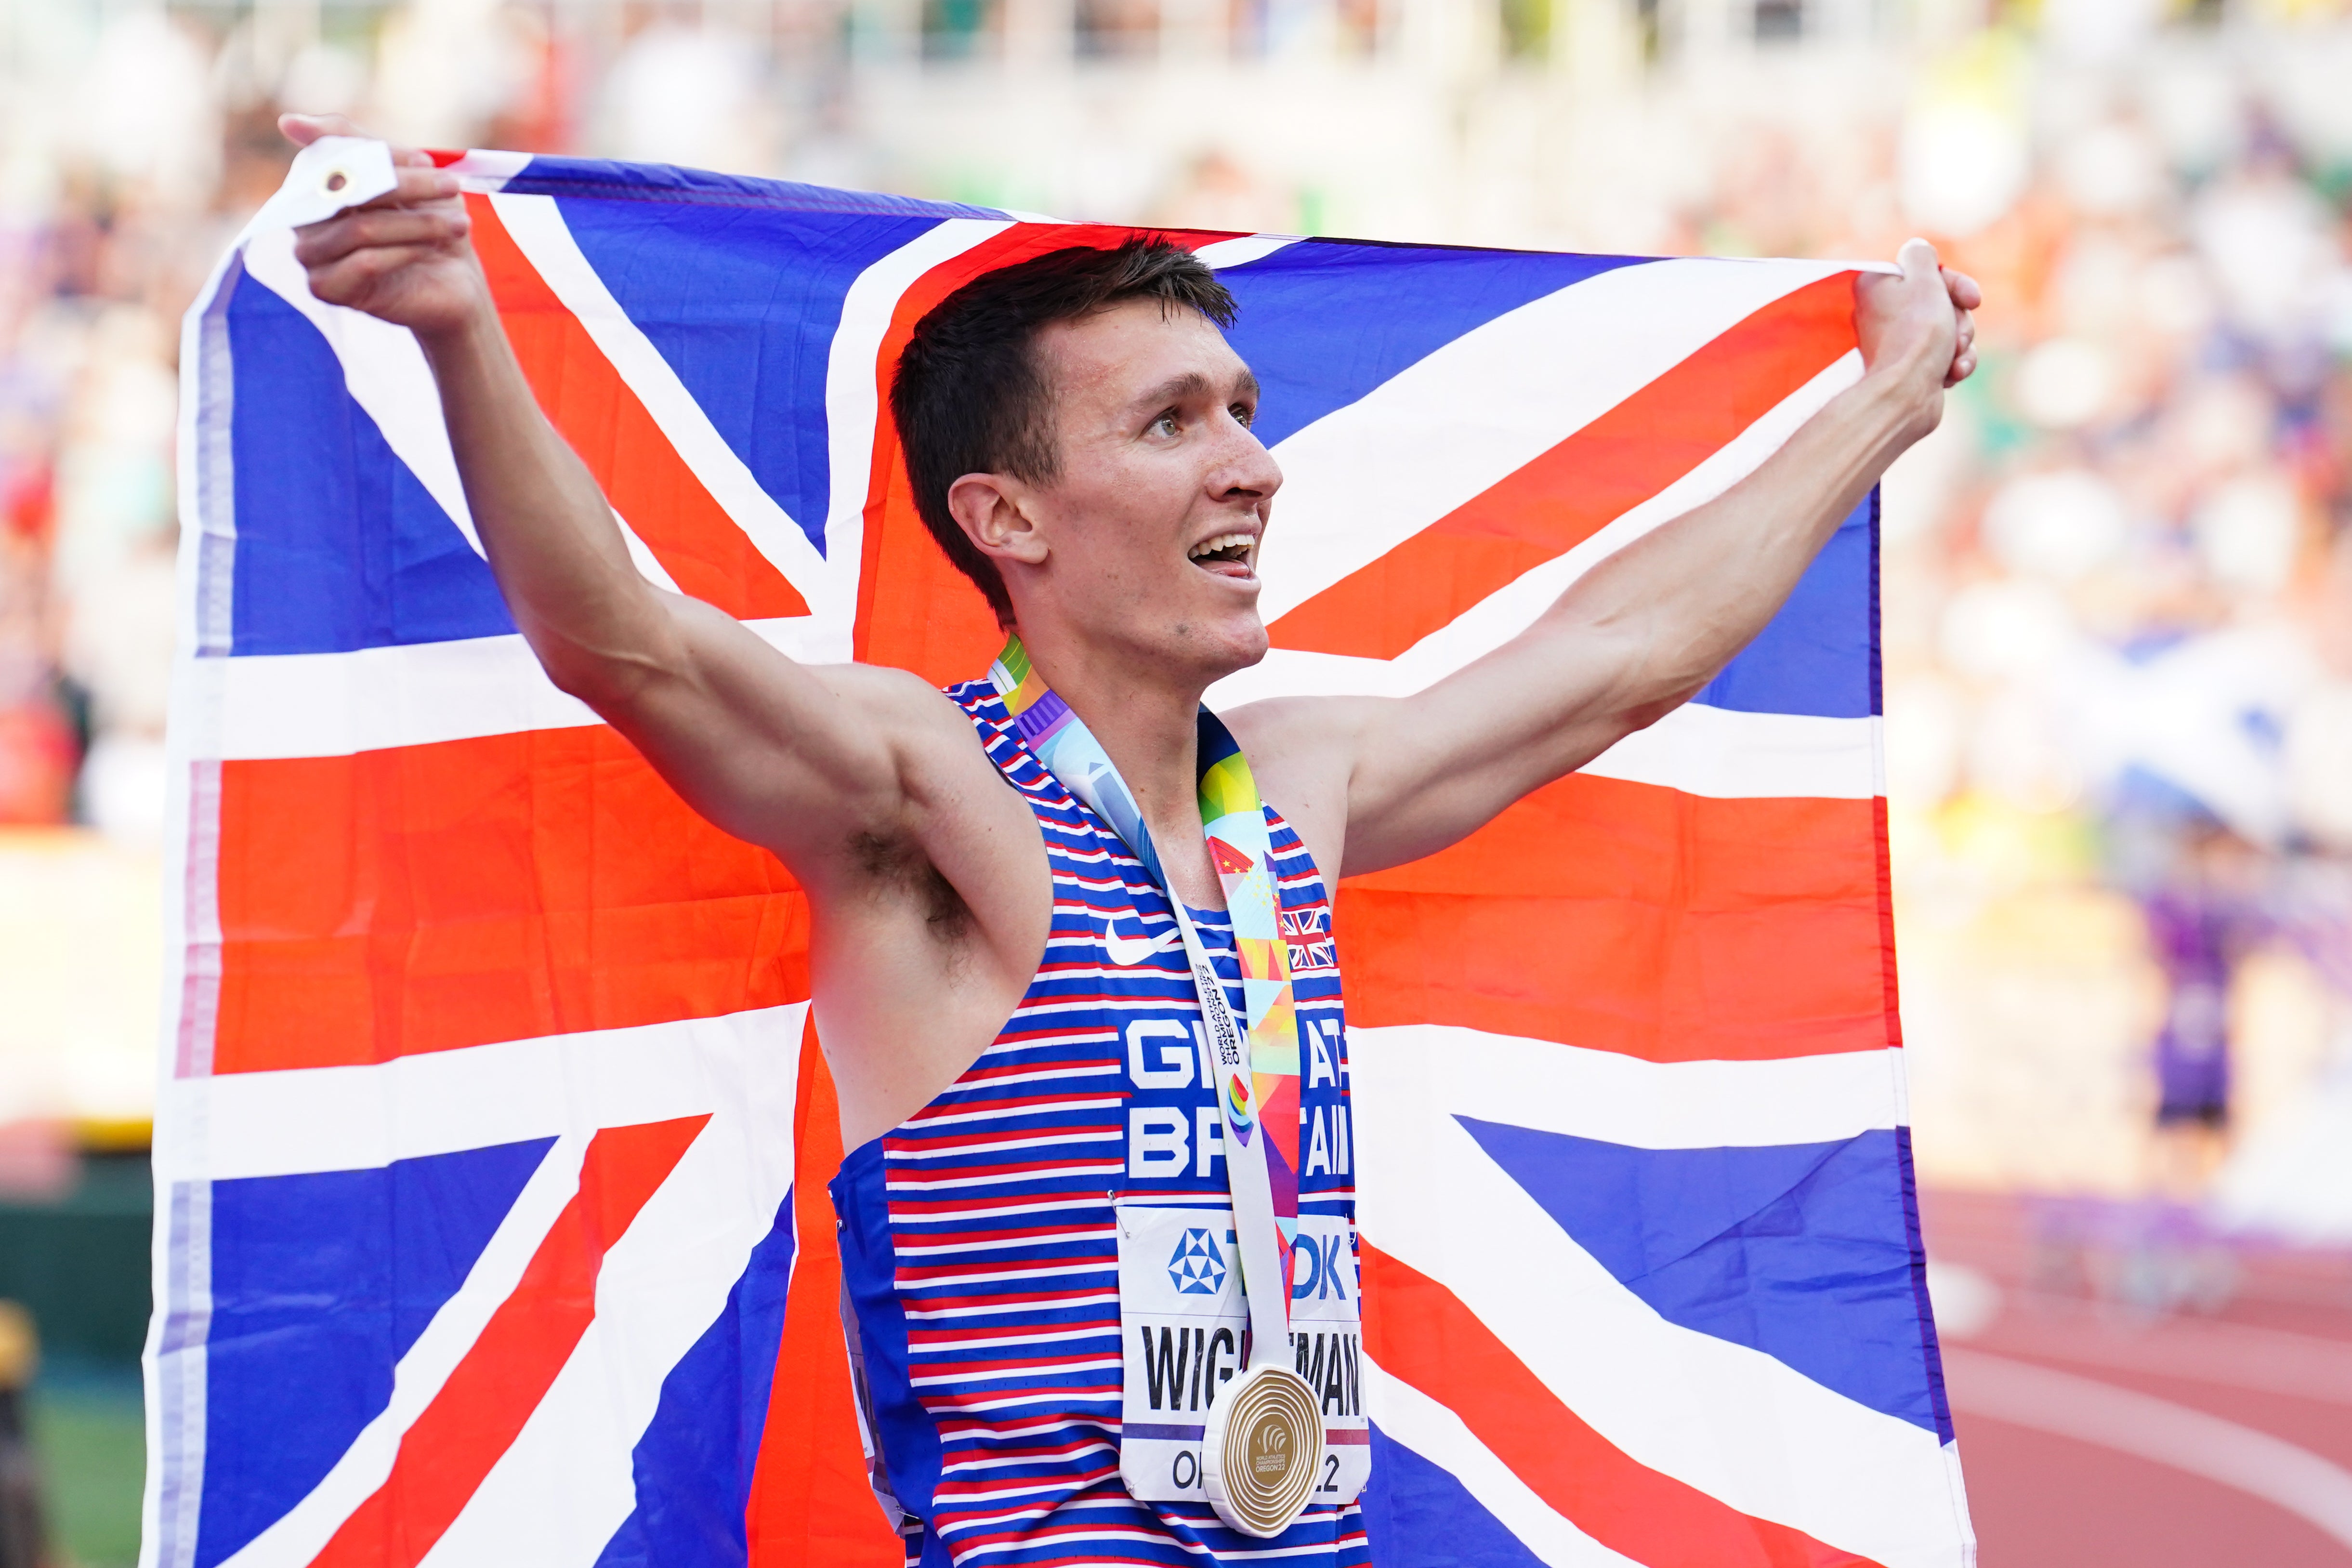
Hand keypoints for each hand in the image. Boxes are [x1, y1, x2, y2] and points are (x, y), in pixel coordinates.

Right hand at [281, 113, 490, 343]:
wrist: (455, 283)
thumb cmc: (427, 223)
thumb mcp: (401, 173)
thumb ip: (354, 144)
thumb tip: (288, 121)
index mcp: (314, 185)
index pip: (331, 156)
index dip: (380, 156)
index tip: (425, 160)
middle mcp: (302, 219)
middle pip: (346, 190)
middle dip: (405, 185)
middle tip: (451, 185)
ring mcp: (310, 256)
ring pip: (361, 228)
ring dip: (417, 223)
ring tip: (457, 223)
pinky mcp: (327, 289)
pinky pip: (365, 262)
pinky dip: (406, 251)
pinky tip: (432, 249)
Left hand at [1853, 239, 1981, 436]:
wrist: (1907, 392)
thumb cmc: (1917, 333)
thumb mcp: (1922, 279)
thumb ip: (1920, 256)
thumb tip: (1916, 249)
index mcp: (1877, 287)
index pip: (1927, 274)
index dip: (1955, 286)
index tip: (1972, 300)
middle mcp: (1882, 314)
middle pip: (1942, 303)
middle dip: (1960, 319)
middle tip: (1956, 336)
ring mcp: (1898, 343)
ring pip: (1949, 330)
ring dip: (1961, 344)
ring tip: (1953, 360)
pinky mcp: (1912, 368)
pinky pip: (1945, 356)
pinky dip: (1954, 363)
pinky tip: (1951, 375)